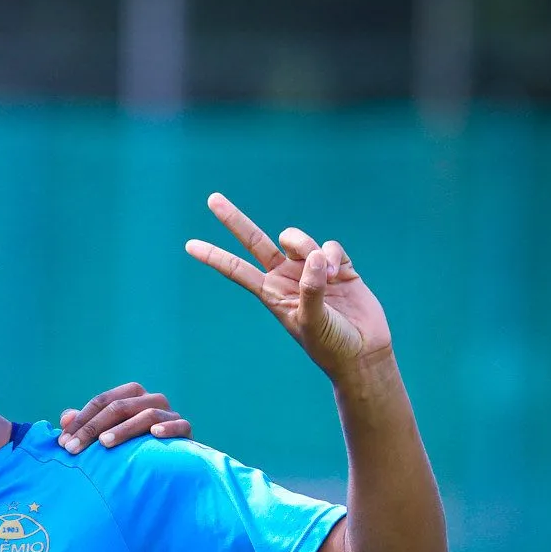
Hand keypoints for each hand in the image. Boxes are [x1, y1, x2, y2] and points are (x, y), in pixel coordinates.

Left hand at [55, 382, 191, 454]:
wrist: (172, 461)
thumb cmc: (133, 445)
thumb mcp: (107, 434)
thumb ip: (87, 424)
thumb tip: (64, 418)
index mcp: (132, 395)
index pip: (102, 401)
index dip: (81, 420)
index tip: (63, 441)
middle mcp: (151, 399)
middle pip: (120, 406)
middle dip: (93, 427)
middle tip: (73, 448)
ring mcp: (170, 413)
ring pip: (147, 414)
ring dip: (124, 429)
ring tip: (104, 444)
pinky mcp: (186, 429)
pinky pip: (179, 425)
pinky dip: (167, 428)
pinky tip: (154, 435)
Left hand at [184, 193, 392, 383]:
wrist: (362, 352)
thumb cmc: (330, 344)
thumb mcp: (313, 322)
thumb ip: (310, 290)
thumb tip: (312, 255)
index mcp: (271, 293)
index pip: (236, 270)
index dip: (214, 257)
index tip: (188, 246)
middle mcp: (286, 277)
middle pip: (255, 241)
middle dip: (234, 220)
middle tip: (211, 199)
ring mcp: (310, 269)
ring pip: (296, 239)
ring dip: (307, 247)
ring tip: (327, 275)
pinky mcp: (337, 266)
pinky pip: (328, 245)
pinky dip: (331, 254)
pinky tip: (338, 273)